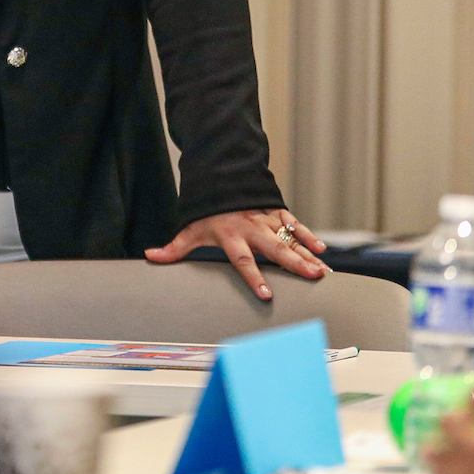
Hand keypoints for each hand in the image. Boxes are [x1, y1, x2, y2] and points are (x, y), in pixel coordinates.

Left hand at [145, 208, 328, 300]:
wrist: (222, 178)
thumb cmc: (207, 212)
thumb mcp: (190, 229)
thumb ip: (174, 248)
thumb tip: (151, 256)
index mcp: (231, 236)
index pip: (243, 261)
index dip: (254, 278)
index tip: (266, 294)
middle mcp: (251, 228)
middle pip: (275, 249)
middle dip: (294, 263)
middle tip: (311, 276)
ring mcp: (266, 220)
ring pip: (289, 238)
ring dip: (307, 254)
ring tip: (322, 270)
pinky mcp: (276, 212)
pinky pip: (295, 225)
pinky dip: (308, 236)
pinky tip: (321, 250)